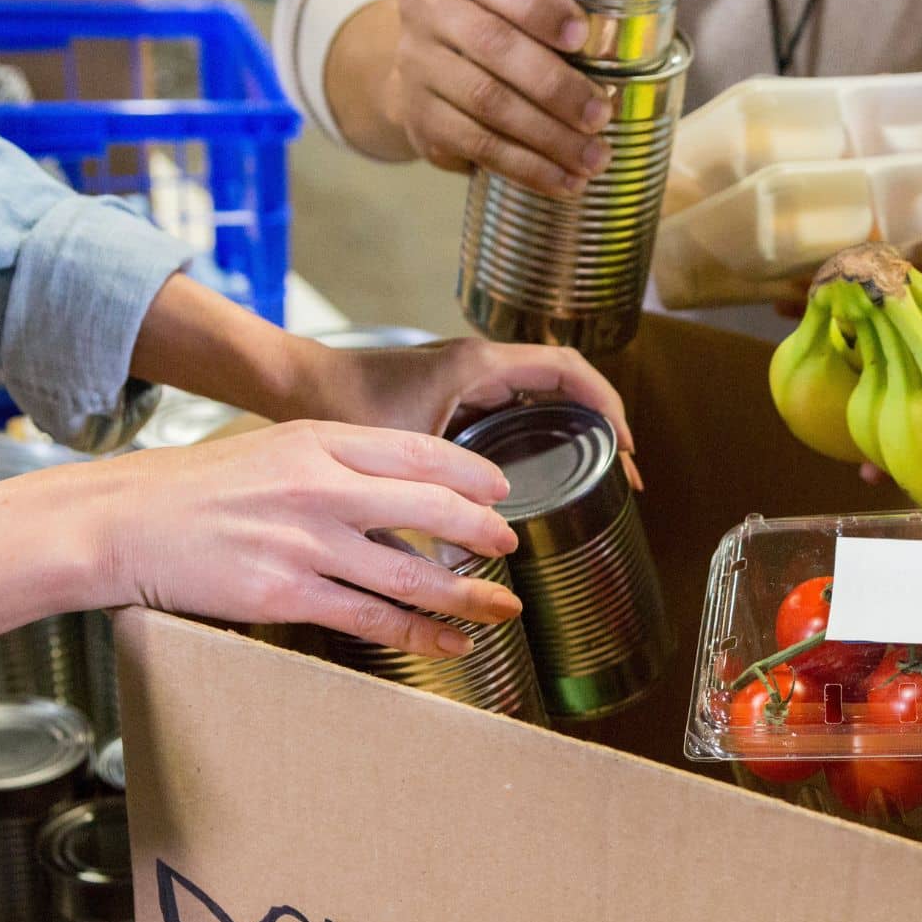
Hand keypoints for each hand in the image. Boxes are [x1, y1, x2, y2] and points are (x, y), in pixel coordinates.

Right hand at [0, 423, 527, 669]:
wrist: (118, 522)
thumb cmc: (192, 489)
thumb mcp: (268, 449)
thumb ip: (331, 461)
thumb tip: (395, 485)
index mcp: (316, 440)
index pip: (416, 452)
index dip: (470, 475)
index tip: (500, 493)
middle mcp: (318, 487)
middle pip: (429, 508)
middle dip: (481, 531)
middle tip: (510, 546)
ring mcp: (305, 543)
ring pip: (410, 573)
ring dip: (466, 594)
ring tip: (501, 606)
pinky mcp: (286, 594)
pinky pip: (371, 618)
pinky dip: (419, 634)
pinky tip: (450, 643)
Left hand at [128, 278, 638, 483]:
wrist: (294, 384)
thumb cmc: (339, 405)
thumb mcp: (395, 454)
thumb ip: (431, 497)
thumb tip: (466, 556)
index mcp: (478, 365)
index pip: (568, 371)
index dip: (608, 406)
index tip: (628, 447)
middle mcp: (480, 364)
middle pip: (567, 383)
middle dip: (604, 424)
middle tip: (626, 473)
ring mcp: (469, 378)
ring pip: (544, 395)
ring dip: (577, 427)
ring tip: (600, 475)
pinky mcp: (456, 395)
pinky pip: (518, 406)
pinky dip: (545, 431)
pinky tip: (548, 472)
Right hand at [384, 0, 612, 194]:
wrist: (428, 81)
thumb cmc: (491, 38)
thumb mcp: (509, 11)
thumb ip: (547, 21)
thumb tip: (615, 59)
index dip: (536, 6)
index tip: (581, 35)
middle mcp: (428, 12)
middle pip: (493, 45)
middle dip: (555, 85)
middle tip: (599, 114)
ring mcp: (418, 66)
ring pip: (487, 101)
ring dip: (548, 136)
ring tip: (591, 158)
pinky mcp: (421, 119)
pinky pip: (479, 145)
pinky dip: (527, 167)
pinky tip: (562, 180)